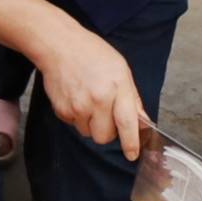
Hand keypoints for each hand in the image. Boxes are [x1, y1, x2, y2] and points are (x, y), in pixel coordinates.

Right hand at [36, 26, 144, 157]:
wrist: (59, 46)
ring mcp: (78, 106)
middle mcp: (98, 99)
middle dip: (107, 132)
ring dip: (90, 124)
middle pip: (104, 136)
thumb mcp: (121, 70)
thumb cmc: (92, 54)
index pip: (127, 123)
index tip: (132, 154)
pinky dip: (76, 117)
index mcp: (117, 88)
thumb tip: (142, 121)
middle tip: (106, 115)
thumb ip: (132, 98)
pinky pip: (73, 125)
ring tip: (88, 100)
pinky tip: (76, 97)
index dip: (131, 142)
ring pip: (88, 133)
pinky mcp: (62, 110)